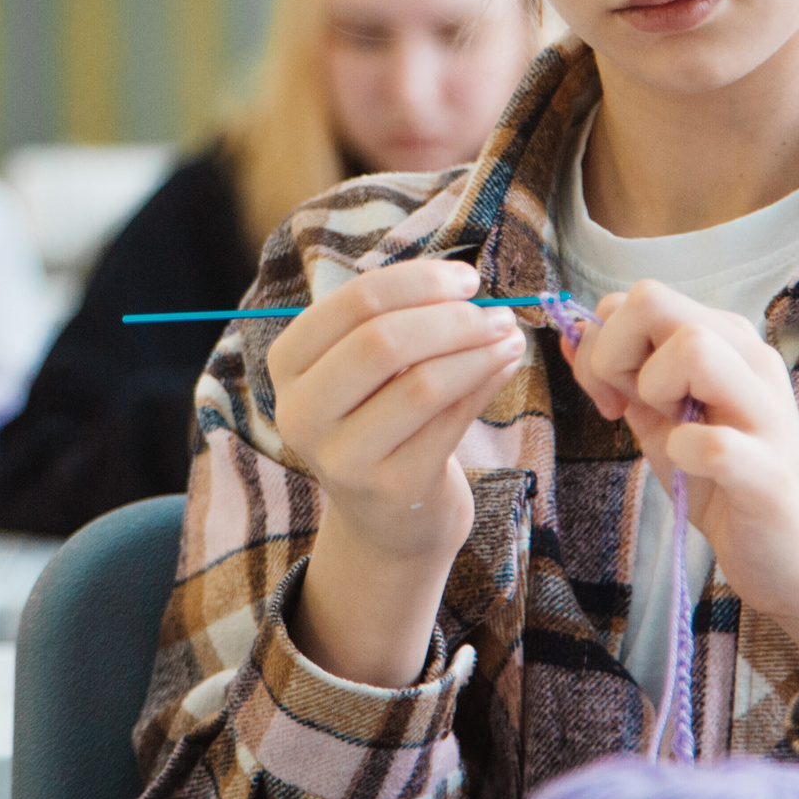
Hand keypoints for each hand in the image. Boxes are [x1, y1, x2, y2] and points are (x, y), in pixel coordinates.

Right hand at [267, 258, 526, 686]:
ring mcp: (343, 457)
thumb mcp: (368, 370)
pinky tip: (506, 364)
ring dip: (478, 350)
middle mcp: (301, 413)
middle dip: (452, 318)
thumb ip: (397, 322)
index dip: (418, 281)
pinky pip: (450, 420)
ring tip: (509, 335)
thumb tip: (463, 285)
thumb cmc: (382, 421)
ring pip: (422, 383)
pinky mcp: (392, 487)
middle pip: (382, 341)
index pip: (353, 303)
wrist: (388, 518)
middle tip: (495, 312)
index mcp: (288, 364)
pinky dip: (486, 382)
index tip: (466, 279)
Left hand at [566, 280, 798, 734]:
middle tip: (623, 408)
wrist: (798, 560)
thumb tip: (574, 333)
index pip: (642, 297)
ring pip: (692, 348)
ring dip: (652, 390)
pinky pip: (711, 442)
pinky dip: (684, 453)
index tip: (611, 396)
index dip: (604, 342)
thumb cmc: (726, 487)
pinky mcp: (770, 471)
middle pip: (654, 300)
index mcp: (726, 344)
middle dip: (611, 353)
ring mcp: (766, 413)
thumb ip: (624, 379)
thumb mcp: (664, 423)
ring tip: (666, 431)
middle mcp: (752, 362)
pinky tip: (691, 469)